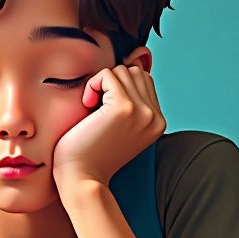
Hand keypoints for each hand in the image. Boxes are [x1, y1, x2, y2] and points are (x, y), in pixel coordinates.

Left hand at [51, 63, 165, 191]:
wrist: (81, 179)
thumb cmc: (90, 153)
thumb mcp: (118, 126)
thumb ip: (130, 99)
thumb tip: (134, 58)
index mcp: (157, 122)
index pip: (143, 81)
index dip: (119, 87)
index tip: (103, 111)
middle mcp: (155, 117)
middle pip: (135, 73)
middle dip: (111, 83)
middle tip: (96, 108)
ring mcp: (142, 112)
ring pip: (122, 71)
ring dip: (101, 83)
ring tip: (92, 107)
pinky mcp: (124, 108)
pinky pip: (107, 75)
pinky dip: (92, 84)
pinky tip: (87, 106)